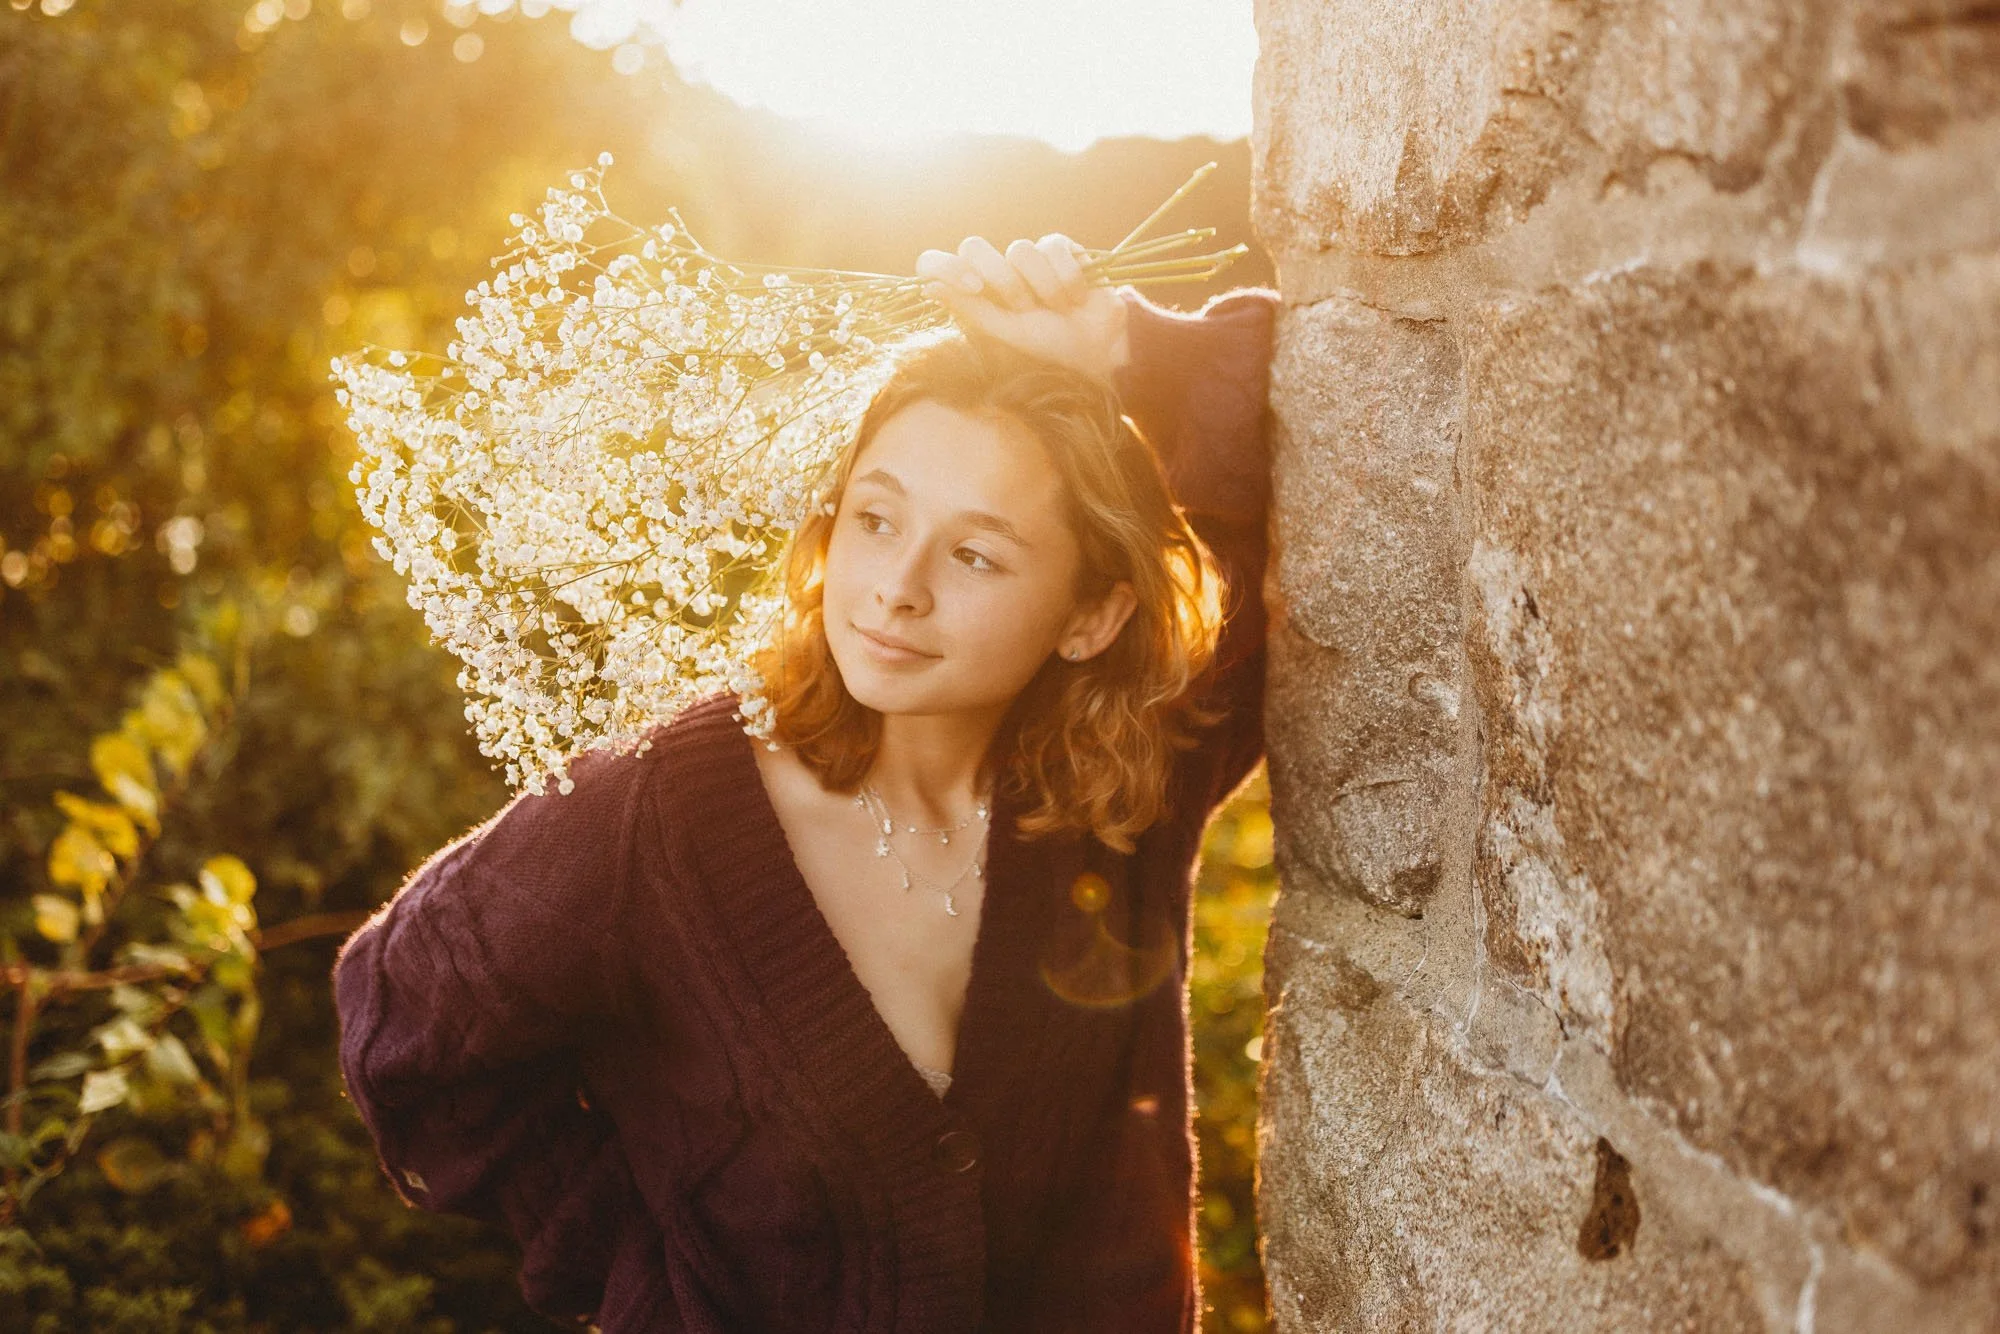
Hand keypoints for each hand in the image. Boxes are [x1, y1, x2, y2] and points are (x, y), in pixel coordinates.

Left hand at [915, 234, 1131, 385]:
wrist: (1098, 346)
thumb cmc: (1048, 344)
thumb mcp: (1006, 332)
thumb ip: (970, 310)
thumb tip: (929, 288)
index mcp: (974, 290)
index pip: (936, 263)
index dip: (946, 267)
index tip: (973, 287)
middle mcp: (995, 268)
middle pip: (973, 246)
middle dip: (1002, 281)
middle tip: (1025, 308)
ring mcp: (1027, 255)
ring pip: (1020, 249)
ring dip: (1042, 287)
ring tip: (1058, 308)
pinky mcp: (1060, 247)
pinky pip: (1053, 246)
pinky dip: (1068, 277)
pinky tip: (1078, 296)